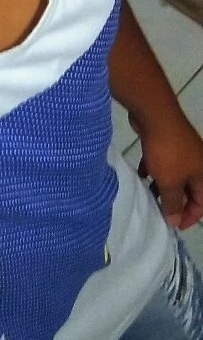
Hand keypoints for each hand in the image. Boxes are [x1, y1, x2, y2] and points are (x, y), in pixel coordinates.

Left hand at [134, 108, 202, 229]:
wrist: (155, 114)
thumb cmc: (167, 152)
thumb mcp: (170, 182)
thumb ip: (172, 203)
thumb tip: (175, 222)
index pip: (202, 203)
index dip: (189, 217)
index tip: (171, 225)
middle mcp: (196, 162)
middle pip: (189, 189)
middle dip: (174, 201)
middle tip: (158, 211)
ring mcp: (182, 150)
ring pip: (174, 175)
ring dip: (162, 186)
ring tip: (148, 195)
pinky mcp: (167, 142)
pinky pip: (163, 161)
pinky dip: (154, 169)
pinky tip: (141, 174)